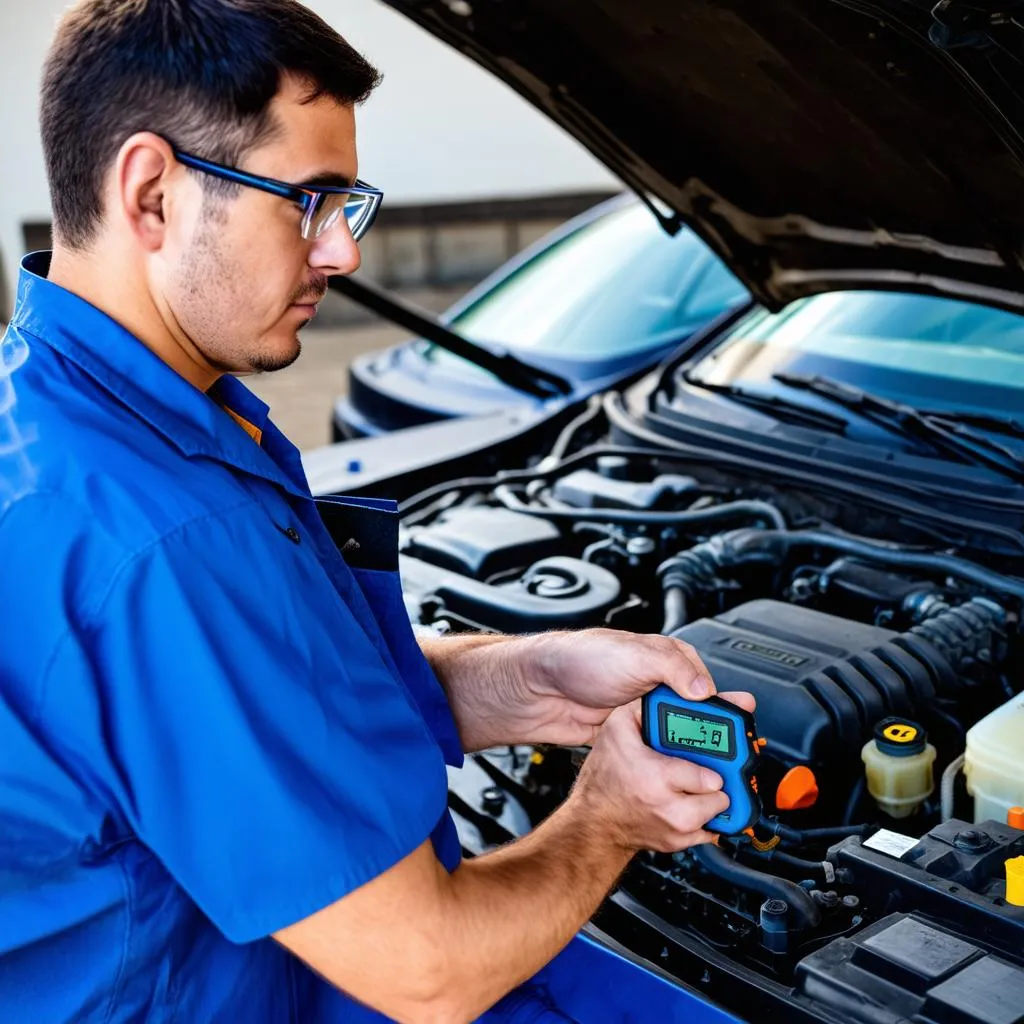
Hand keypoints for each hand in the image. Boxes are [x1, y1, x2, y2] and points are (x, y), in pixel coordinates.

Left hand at [504, 629, 754, 746]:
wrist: (537, 690)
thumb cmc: (579, 660)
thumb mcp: (634, 656)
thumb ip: (674, 669)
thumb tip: (706, 689)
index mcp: (664, 659)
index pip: (706, 684)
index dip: (723, 708)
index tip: (736, 730)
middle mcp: (655, 683)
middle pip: (695, 714)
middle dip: (711, 736)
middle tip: (727, 759)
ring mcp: (641, 710)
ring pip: (676, 735)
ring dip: (689, 752)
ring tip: (706, 771)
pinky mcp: (628, 733)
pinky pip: (655, 750)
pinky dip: (666, 761)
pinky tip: (675, 773)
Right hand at [571, 701, 728, 851]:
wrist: (593, 821)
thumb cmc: (603, 777)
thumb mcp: (617, 730)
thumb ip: (644, 708)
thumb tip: (674, 693)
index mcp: (659, 779)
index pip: (711, 777)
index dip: (715, 762)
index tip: (712, 756)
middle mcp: (671, 810)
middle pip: (721, 797)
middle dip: (717, 781)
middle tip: (707, 769)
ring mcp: (677, 830)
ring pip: (719, 815)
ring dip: (712, 799)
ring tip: (698, 786)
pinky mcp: (679, 843)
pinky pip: (711, 831)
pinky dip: (706, 818)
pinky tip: (691, 803)